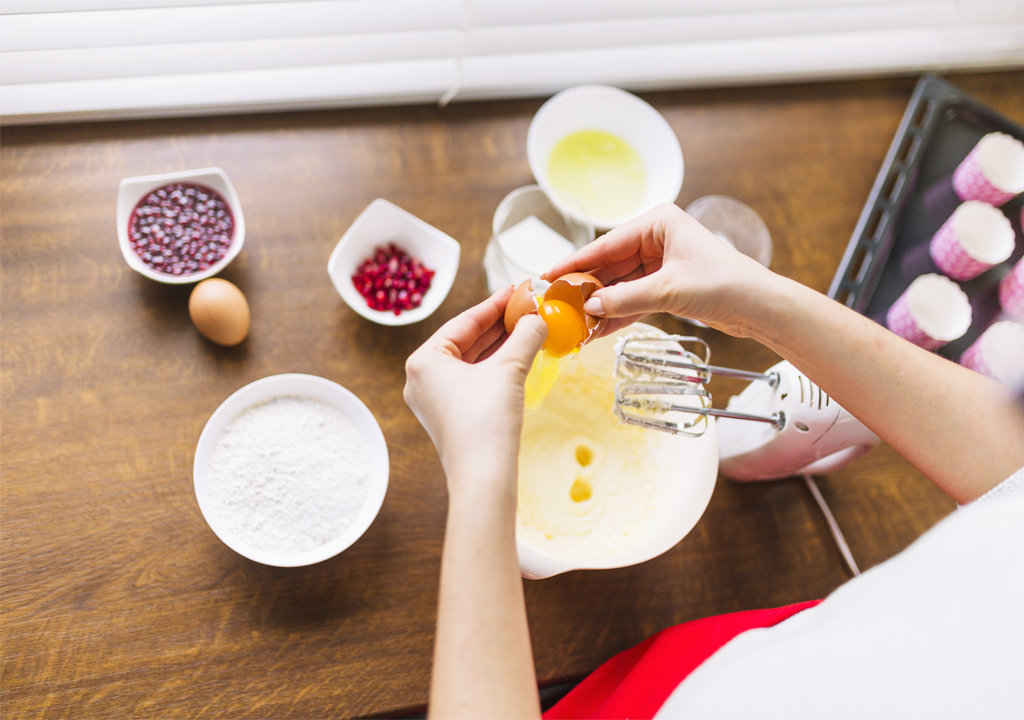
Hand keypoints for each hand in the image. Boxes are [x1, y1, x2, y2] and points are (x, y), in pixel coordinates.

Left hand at [403, 286, 547, 495]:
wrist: (484, 477)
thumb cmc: (487, 422)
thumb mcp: (509, 370)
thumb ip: (525, 337)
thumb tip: (540, 317)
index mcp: (424, 360)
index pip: (463, 322)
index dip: (494, 304)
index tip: (517, 289)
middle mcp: (421, 378)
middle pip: (466, 340)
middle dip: (498, 324)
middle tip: (527, 306)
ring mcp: (434, 398)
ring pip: (471, 361)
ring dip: (500, 344)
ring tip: (528, 326)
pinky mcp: (449, 415)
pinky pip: (472, 380)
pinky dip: (495, 366)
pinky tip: (519, 355)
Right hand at [543, 203, 777, 336]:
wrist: (759, 306)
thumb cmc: (725, 284)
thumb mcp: (669, 291)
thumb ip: (625, 299)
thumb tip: (588, 308)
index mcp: (657, 223)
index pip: (605, 244)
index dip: (575, 262)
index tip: (549, 275)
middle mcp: (656, 239)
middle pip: (609, 265)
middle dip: (585, 289)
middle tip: (558, 306)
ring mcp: (660, 264)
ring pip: (619, 286)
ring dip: (599, 306)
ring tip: (574, 324)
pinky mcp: (666, 287)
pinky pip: (633, 299)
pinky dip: (617, 314)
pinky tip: (597, 329)